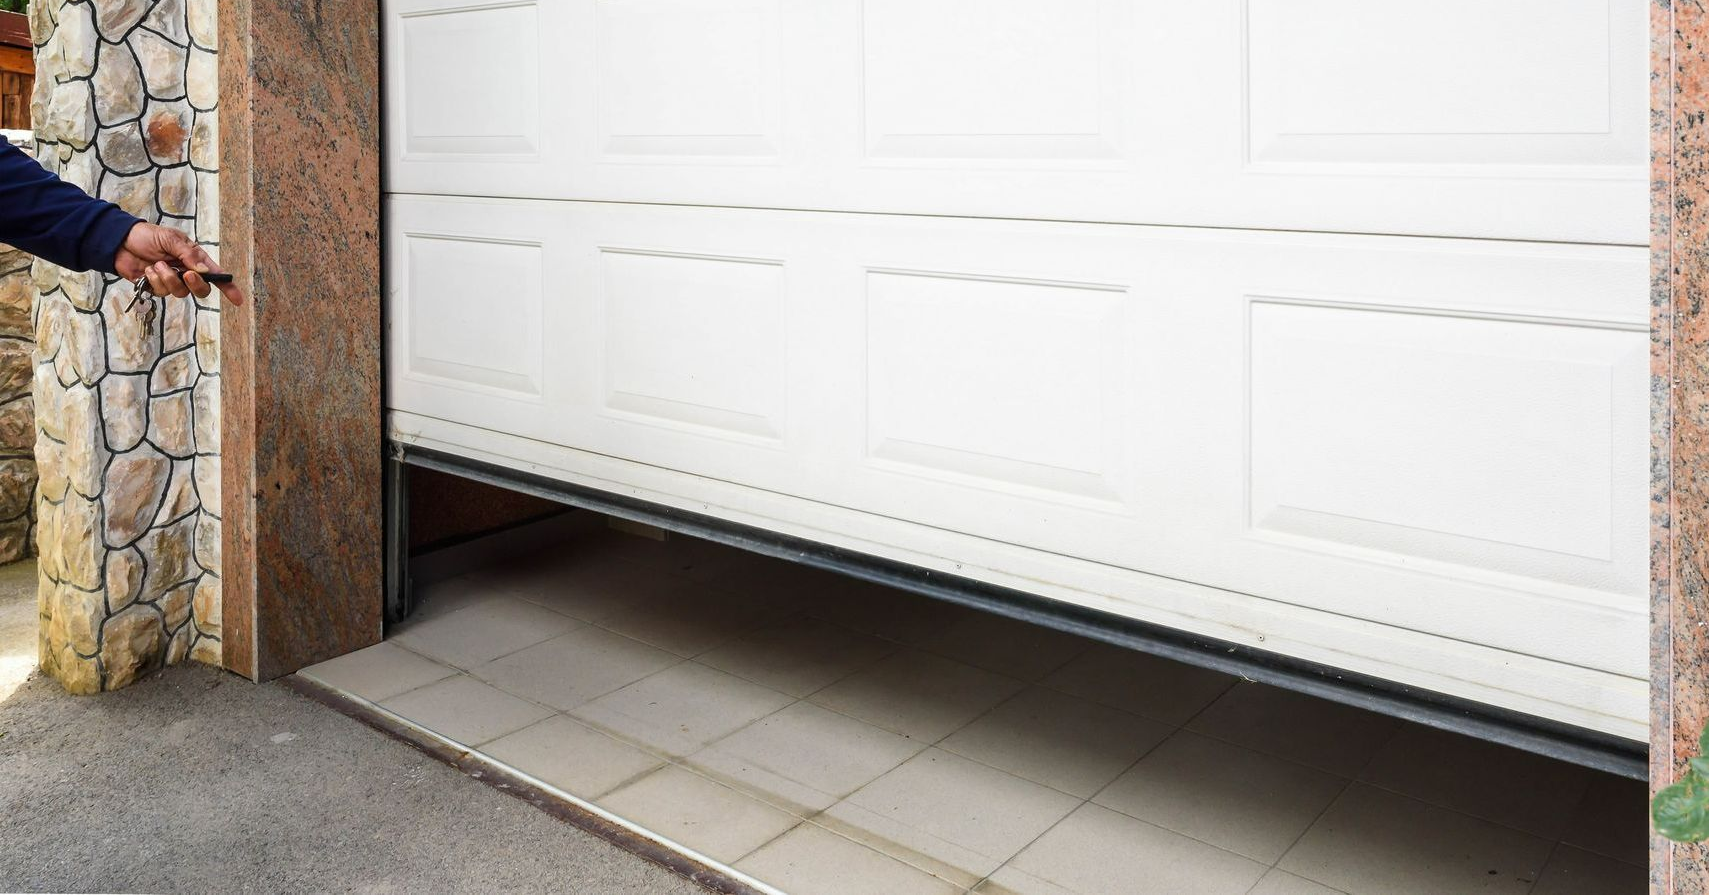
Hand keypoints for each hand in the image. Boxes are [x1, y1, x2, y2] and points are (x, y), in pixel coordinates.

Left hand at [113, 222, 242, 305]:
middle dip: (195, 284)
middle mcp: (186, 272)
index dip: (228, 288)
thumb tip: (204, 271)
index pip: (216, 275)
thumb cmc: (147, 236)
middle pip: (201, 290)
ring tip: (157, 264)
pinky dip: (154, 280)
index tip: (238, 300)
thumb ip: (187, 255)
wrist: (120, 241)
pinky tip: (147, 270)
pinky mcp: (157, 288)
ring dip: (168, 278)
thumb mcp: (170, 238)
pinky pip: (162, 292)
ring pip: (180, 292)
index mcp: (195, 258)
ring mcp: (172, 281)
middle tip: (186, 274)